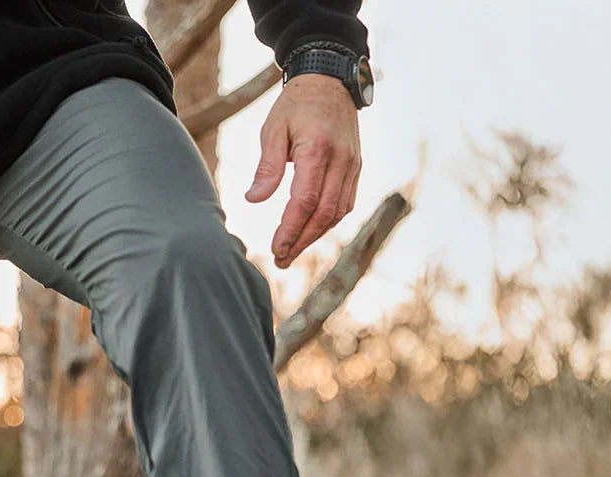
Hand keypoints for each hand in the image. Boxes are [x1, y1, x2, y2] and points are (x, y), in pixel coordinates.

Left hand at [246, 75, 360, 268]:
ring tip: (291, 252)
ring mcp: (352, 165)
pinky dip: (327, 222)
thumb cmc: (296, 105)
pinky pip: (345, 203)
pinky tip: (309, 232)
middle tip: (281, 260)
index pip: (306, 200)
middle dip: (301, 241)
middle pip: (324, 213)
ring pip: (337, 213)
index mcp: (318, 150)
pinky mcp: (356, 168)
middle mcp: (341, 160)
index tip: (276, 248)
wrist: (330, 81)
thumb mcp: (274, 129)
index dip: (291, 229)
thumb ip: (267, 167)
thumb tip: (254, 200)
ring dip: (314, 236)